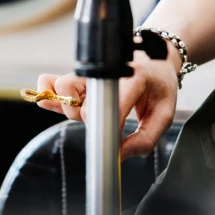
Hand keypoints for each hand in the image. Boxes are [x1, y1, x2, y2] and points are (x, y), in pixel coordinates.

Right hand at [35, 53, 178, 159]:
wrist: (156, 58)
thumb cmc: (160, 85)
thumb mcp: (164, 113)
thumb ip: (145, 139)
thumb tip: (119, 156)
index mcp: (134, 78)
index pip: (111, 108)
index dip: (108, 130)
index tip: (112, 147)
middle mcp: (107, 72)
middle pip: (81, 103)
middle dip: (90, 121)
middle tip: (110, 120)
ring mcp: (90, 73)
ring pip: (63, 88)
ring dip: (69, 107)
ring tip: (88, 110)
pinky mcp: (78, 76)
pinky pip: (52, 83)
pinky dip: (50, 95)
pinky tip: (52, 102)